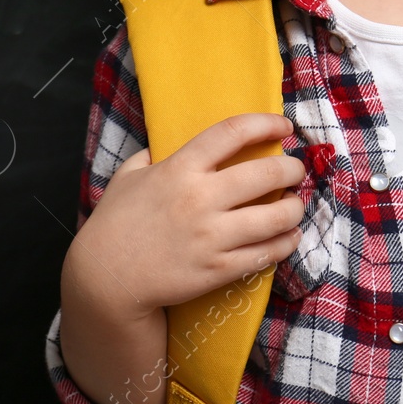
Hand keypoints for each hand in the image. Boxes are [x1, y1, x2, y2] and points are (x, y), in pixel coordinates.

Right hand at [72, 112, 308, 318]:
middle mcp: (200, 198)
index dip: (265, 124)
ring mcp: (212, 236)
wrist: (106, 279)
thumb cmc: (114, 223)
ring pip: (275, 217)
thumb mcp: (127, 176)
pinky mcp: (218, 269)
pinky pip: (266, 254)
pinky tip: (289, 237)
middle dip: (292, 169)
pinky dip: (285, 243)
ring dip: (295, 208)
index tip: (283, 126)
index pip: (232, 133)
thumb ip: (151, 155)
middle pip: (266, 174)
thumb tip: (169, 144)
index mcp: (179, 169)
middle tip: (296, 170)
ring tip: (294, 205)